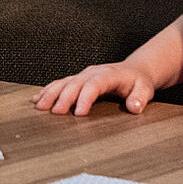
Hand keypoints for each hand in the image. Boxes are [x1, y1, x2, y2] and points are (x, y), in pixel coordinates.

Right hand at [32, 62, 159, 115]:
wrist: (134, 70)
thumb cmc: (138, 82)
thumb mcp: (145, 89)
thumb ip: (140, 98)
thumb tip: (134, 107)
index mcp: (108, 75)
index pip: (94, 85)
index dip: (85, 98)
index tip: (79, 113)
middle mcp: (93, 73)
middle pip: (75, 83)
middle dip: (64, 97)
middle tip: (55, 112)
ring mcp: (84, 75)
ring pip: (64, 82)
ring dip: (51, 93)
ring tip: (40, 106)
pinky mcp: (78, 79)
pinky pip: (60, 83)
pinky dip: (48, 90)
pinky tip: (37, 98)